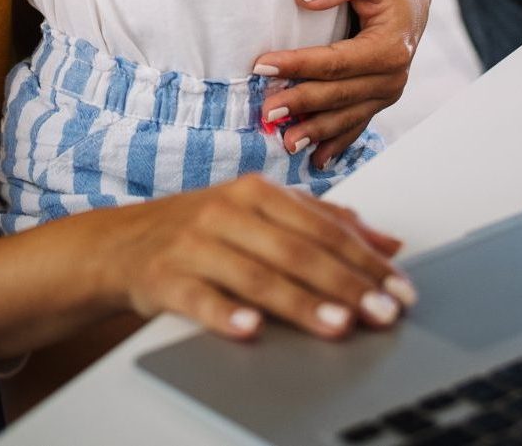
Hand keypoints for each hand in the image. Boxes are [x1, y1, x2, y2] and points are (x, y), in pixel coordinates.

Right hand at [92, 174, 413, 342]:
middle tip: (384, 312)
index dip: (366, 258)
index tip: (400, 288)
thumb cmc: (202, 229)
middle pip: (296, 250)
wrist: (121, 243)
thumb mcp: (261, 214)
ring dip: (300, 302)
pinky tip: (251, 330)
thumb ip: (324, 223)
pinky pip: (199, 298)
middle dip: (346, 283)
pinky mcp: (165, 277)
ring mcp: (195, 244)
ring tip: (338, 324)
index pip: (323, 227)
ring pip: (255, 274)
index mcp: (257, 192)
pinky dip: (226, 314)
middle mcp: (228, 211)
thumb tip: (388, 241)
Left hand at [255, 0, 430, 166]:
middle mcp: (393, 76)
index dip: (299, 65)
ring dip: (315, 131)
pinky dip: (336, 143)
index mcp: (391, 46)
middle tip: (265, 111)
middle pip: (339, 95)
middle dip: (301, 105)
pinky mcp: (379, 97)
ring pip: (346, 117)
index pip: (337, 61)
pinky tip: (316, 159)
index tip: (262, 65)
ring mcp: (387, 91)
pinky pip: (356, 124)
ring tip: (284, 142)